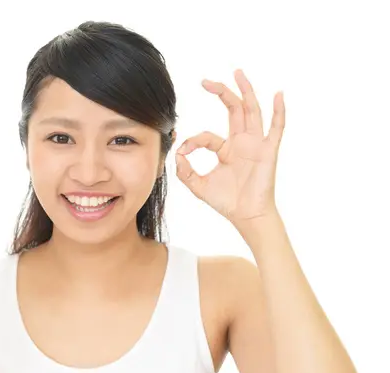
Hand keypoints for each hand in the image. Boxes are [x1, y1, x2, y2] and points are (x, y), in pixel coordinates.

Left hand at [175, 69, 285, 226]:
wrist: (246, 216)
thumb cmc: (226, 201)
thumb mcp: (198, 185)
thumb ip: (185, 172)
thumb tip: (177, 154)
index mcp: (226, 149)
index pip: (206, 136)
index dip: (192, 141)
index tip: (183, 151)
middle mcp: (241, 142)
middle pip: (233, 110)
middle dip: (221, 93)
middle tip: (206, 81)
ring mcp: (255, 145)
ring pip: (251, 111)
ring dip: (245, 91)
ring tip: (237, 73)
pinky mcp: (268, 152)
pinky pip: (276, 128)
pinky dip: (279, 111)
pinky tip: (278, 94)